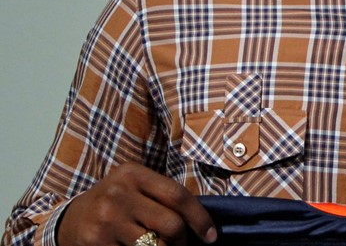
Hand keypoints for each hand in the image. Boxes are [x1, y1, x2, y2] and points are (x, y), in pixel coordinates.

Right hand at [57, 163, 215, 245]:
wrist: (69, 220)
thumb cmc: (114, 204)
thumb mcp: (134, 188)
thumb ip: (162, 197)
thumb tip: (201, 222)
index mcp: (132, 174)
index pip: (178, 196)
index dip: (200, 218)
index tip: (210, 236)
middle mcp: (118, 194)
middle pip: (171, 224)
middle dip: (182, 240)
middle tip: (181, 245)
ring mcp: (105, 219)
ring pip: (155, 245)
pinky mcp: (95, 243)